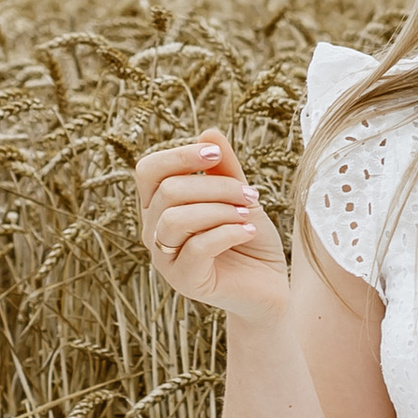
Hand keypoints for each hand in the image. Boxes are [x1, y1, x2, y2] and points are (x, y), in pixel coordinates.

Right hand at [135, 132, 290, 326]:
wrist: (269, 286)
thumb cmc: (249, 238)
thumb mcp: (240, 196)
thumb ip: (224, 169)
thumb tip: (209, 131)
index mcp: (160, 207)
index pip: (149, 170)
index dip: (180, 155)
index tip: (216, 154)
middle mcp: (154, 232)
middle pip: (168, 191)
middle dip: (216, 186)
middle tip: (251, 194)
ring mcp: (165, 259)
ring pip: (177, 219)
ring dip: (220, 209)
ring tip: (249, 213)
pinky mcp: (185, 282)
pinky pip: (197, 247)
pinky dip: (228, 232)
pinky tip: (248, 231)